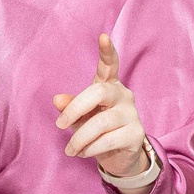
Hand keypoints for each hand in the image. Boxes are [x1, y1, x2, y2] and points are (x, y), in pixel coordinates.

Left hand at [54, 33, 149, 179]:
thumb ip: (70, 108)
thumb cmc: (96, 131)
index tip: (103, 36)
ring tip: (70, 150)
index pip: (109, 65)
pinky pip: (108, 140)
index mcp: (108, 86)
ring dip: (80, 139)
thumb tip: (57, 100)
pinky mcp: (136, 133)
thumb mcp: (80, 118)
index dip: (107, 51)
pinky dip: (90, 149)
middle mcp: (123, 95)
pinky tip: (83, 153)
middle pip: (99, 92)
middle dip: (75, 109)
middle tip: (59, 126)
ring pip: (101, 123)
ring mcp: (131, 114)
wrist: (119, 157)